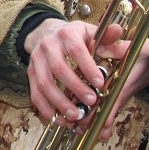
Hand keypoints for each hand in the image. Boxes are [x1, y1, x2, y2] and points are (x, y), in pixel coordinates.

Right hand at [25, 19, 148, 134]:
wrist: (46, 33)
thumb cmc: (74, 36)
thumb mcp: (90, 32)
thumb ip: (107, 35)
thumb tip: (118, 30)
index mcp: (66, 34)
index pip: (76, 50)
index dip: (87, 67)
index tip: (100, 83)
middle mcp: (48, 45)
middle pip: (58, 68)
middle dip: (75, 88)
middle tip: (91, 102)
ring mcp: (36, 59)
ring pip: (44, 83)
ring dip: (59, 102)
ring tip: (75, 115)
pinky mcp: (30, 72)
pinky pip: (34, 92)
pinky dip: (44, 107)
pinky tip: (57, 119)